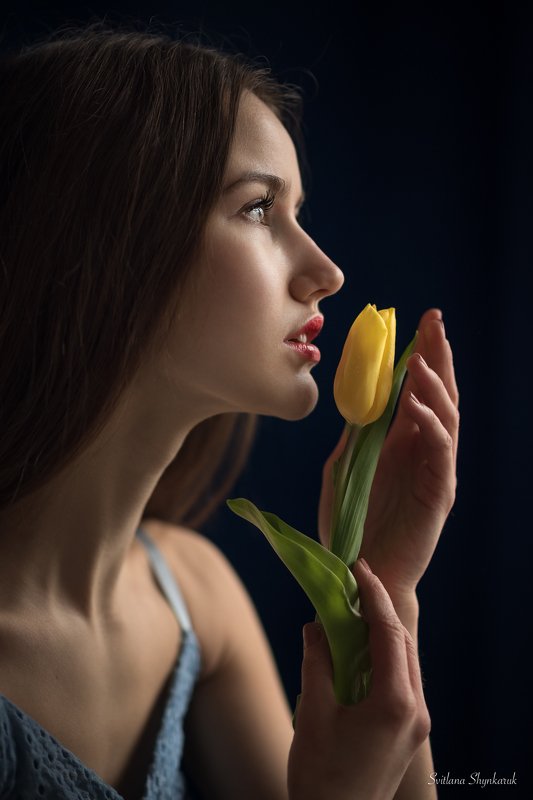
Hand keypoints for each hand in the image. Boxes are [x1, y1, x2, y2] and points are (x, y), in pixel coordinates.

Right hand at [288, 559, 430, 799]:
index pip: (389, 633)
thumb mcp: (315, 713)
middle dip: (381, 609)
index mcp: (395, 702)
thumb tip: (315, 626)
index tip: (359, 568)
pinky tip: (362, 649)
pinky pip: (403, 681)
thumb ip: (317, 663)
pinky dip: (384, 658)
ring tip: (357, 609)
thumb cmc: (321, 775)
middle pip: (404, 643)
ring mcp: (416, 724)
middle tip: (356, 583)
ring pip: (406, 662)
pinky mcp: (409, 733)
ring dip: (384, 633)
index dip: (374, 596)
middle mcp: (415, 710)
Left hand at [319, 308, 458, 607]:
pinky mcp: (437, 495)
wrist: (359, 570)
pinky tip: (420, 408)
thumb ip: (354, 435)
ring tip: (424, 359)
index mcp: (402, 441)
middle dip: (438, 356)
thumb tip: (355, 402)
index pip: (418, 389)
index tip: (421, 321)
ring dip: (436, 387)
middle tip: (435, 322)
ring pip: (446, 419)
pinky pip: (440, 455)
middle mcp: (423, 450)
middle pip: (439, 395)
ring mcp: (433, 470)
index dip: (423, 354)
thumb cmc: (351, 522)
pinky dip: (432, 428)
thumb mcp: (345, 467)